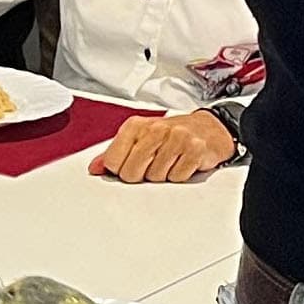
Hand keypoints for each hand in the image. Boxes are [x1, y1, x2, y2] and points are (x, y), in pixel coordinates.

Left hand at [90, 111, 236, 183]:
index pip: (113, 162)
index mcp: (135, 125)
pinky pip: (177, 178)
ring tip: (170, 161)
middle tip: (152, 164)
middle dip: (141, 175)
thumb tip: (94, 168)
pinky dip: (179, 175)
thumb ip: (115, 153)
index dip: (120, 170)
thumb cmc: (170, 135)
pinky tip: (183, 163)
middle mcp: (155, 129)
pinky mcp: (195, 149)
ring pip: (155, 178)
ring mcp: (177, 138)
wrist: (208, 129)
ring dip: (163, 175)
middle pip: (132, 173)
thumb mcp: (140, 138)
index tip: (129, 165)